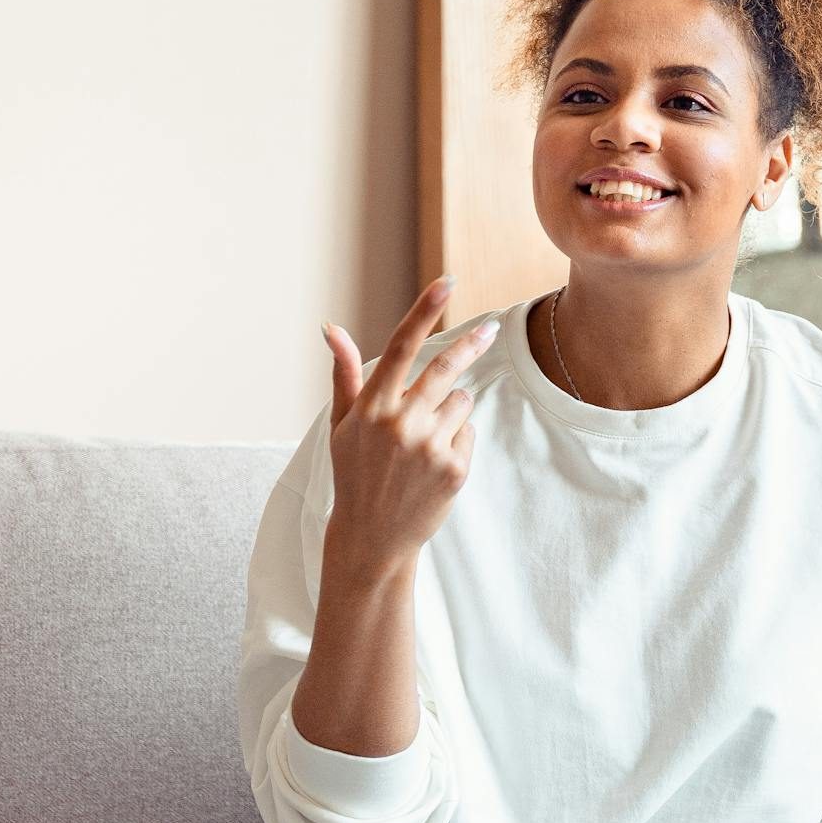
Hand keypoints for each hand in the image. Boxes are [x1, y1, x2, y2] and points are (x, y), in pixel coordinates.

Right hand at [319, 276, 497, 573]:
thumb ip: (345, 374)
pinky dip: (457, 440)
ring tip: (424, 441)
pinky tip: (434, 464)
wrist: (371, 539)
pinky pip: (469, 431)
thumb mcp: (342, 425)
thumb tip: (331, 327)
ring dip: (451, 410)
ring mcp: (429, 446)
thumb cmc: (354, 473)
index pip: (402, 347)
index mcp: (372, 407)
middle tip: (490, 329)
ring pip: (461, 400)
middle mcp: (400, 423)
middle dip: (472, 343)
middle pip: (446, 367)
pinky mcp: (454, 468)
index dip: (425, 311)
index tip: (447, 283)